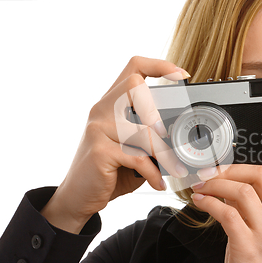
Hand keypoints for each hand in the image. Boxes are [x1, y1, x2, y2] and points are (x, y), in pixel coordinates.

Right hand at [41, 56, 189, 232]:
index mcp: (112, 103)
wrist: (78, 197)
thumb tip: (182, 135)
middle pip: (134, 86)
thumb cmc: (110, 170)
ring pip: (143, 130)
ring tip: (177, 169)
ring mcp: (98, 129)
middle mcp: (102, 109)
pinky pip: (137, 157)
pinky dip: (154, 172)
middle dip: (157, 108)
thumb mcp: (132, 148)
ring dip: (166, 154)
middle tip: (169, 132)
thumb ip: (150, 136)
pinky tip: (158, 183)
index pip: (134, 68)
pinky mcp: (99, 151)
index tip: (182, 75)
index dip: (160, 66)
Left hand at [191, 122, 261, 262]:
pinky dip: (209, 202)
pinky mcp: (247, 244)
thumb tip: (233, 180)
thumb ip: (258, 203)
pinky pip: (226, 212)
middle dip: (234, 167)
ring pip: (242, 191)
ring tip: (201, 185)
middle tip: (215, 170)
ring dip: (216, 184)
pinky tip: (200, 201)